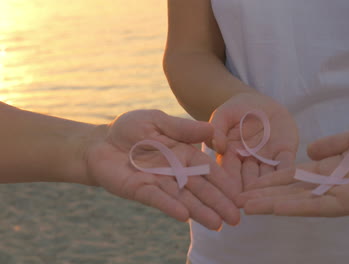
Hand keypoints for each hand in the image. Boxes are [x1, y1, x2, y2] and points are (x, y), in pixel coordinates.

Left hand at [85, 110, 239, 229]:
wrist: (100, 142)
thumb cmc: (131, 128)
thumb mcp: (157, 121)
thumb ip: (183, 128)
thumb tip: (212, 129)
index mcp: (184, 153)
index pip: (208, 169)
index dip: (223, 182)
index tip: (238, 194)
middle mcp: (175, 171)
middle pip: (200, 188)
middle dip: (219, 203)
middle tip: (236, 219)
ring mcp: (159, 182)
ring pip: (183, 198)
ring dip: (200, 211)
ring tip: (218, 224)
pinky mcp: (141, 189)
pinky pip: (157, 198)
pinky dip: (170, 206)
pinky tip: (185, 216)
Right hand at [208, 92, 298, 191]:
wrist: (259, 102)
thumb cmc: (236, 109)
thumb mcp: (222, 115)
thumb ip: (217, 128)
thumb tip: (218, 145)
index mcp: (230, 158)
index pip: (228, 174)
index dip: (228, 185)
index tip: (228, 197)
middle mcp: (249, 164)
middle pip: (248, 181)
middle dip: (248, 194)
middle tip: (247, 205)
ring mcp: (268, 160)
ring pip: (268, 177)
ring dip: (267, 189)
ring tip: (266, 199)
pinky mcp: (285, 154)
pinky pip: (287, 165)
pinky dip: (287, 173)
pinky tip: (288, 181)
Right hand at [237, 119, 348, 216]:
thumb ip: (334, 145)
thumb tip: (308, 149)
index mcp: (335, 172)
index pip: (298, 178)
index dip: (274, 180)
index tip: (251, 182)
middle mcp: (334, 188)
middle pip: (293, 193)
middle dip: (265, 195)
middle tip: (237, 199)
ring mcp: (341, 198)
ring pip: (299, 202)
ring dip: (270, 204)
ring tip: (243, 205)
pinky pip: (315, 205)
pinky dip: (290, 206)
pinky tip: (268, 206)